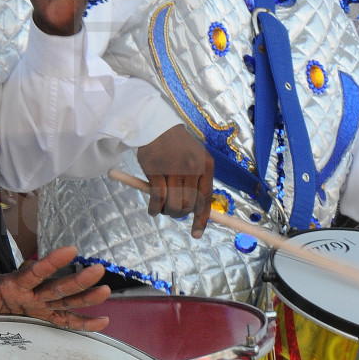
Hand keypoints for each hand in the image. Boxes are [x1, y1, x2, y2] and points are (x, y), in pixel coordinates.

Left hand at [0, 246, 109, 330]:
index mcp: (14, 286)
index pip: (36, 273)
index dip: (52, 262)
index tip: (70, 249)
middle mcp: (32, 294)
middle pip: (58, 287)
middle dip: (78, 280)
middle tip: (99, 269)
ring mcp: (39, 306)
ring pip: (67, 302)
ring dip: (86, 297)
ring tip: (106, 290)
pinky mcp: (42, 319)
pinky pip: (65, 322)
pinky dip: (84, 323)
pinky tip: (103, 321)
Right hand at [136, 124, 214, 238]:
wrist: (155, 125)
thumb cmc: (176, 145)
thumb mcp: (195, 157)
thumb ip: (198, 181)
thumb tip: (198, 210)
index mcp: (205, 165)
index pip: (206, 199)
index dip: (201, 219)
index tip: (196, 234)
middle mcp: (192, 167)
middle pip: (189, 205)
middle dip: (180, 214)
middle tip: (172, 211)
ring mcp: (173, 169)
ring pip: (174, 205)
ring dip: (167, 212)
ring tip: (162, 208)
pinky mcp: (155, 170)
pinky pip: (158, 198)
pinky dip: (154, 208)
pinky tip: (152, 210)